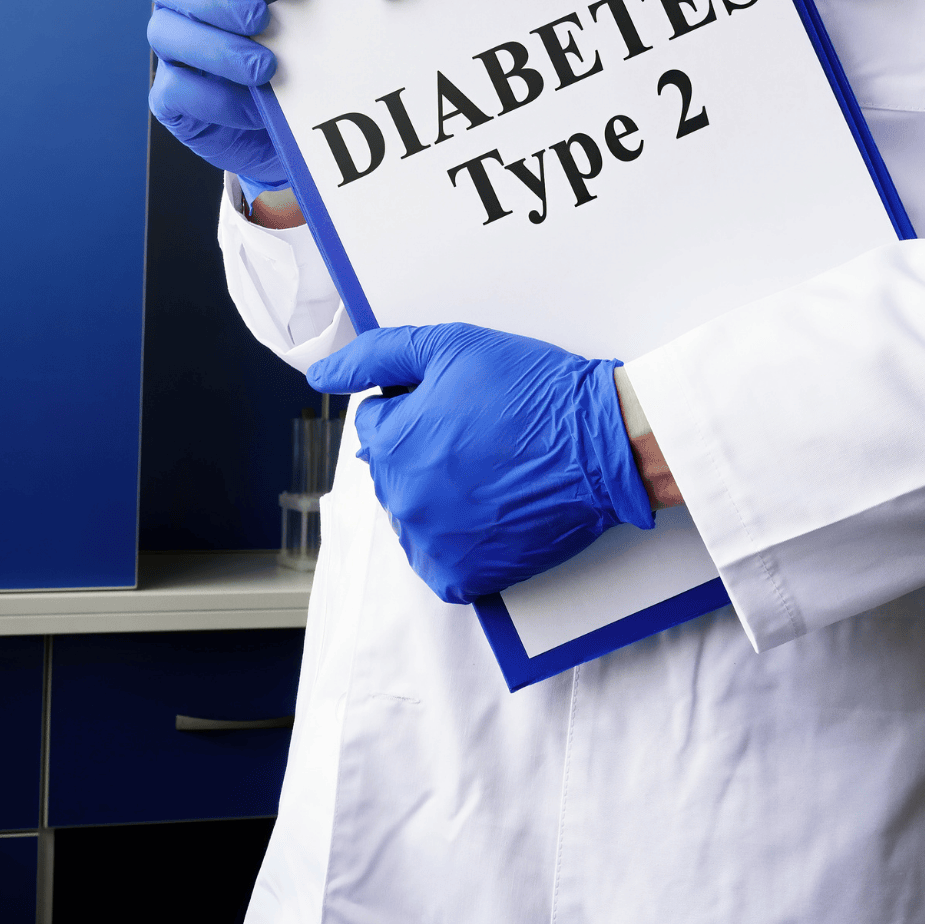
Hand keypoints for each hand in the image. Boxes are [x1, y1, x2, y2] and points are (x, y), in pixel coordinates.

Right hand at [146, 0, 295, 196]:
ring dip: (218, 48)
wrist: (281, 129)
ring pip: (164, 31)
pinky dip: (215, 98)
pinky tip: (251, 107)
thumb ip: (304, 9)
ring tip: (263, 68)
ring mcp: (171, 50)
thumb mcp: (302, 32)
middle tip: (260, 19)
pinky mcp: (169, 97)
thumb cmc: (290, 66)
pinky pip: (174, 89)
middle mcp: (184, 5)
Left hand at [306, 324, 654, 603]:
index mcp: (390, 444)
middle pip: (392, 469)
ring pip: (414, 512)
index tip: (460, 404)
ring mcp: (431, 543)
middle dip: (423, 450)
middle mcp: (401, 499)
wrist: (604, 446)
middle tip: (482, 436)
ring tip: (492, 472)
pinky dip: (457, 539)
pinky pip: (438, 560)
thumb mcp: (451, 346)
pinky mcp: (463, 576)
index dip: (418, 405)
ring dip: (439, 494)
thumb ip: (376, 356)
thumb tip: (320, 376)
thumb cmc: (533, 392)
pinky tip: (489, 511)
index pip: (378, 422)